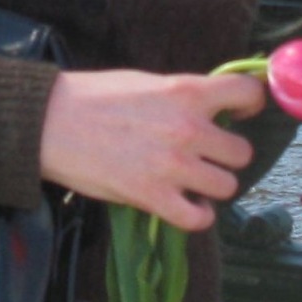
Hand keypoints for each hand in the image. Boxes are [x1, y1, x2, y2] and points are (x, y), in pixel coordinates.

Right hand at [38, 68, 265, 230]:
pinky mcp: (153, 197)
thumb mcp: (147, 82)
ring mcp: (173, 166)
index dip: (251, 103)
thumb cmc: (94, 97)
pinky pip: (198, 219)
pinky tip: (185, 205)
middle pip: (241, 152)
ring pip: (226, 186)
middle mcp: (188, 128)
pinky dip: (197, 215)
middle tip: (207, 155)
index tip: (243, 112)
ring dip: (212, 186)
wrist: (50, 122)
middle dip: (226, 155)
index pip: (247, 93)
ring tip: (192, 181)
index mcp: (187, 91)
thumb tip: (212, 108)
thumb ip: (184, 96)